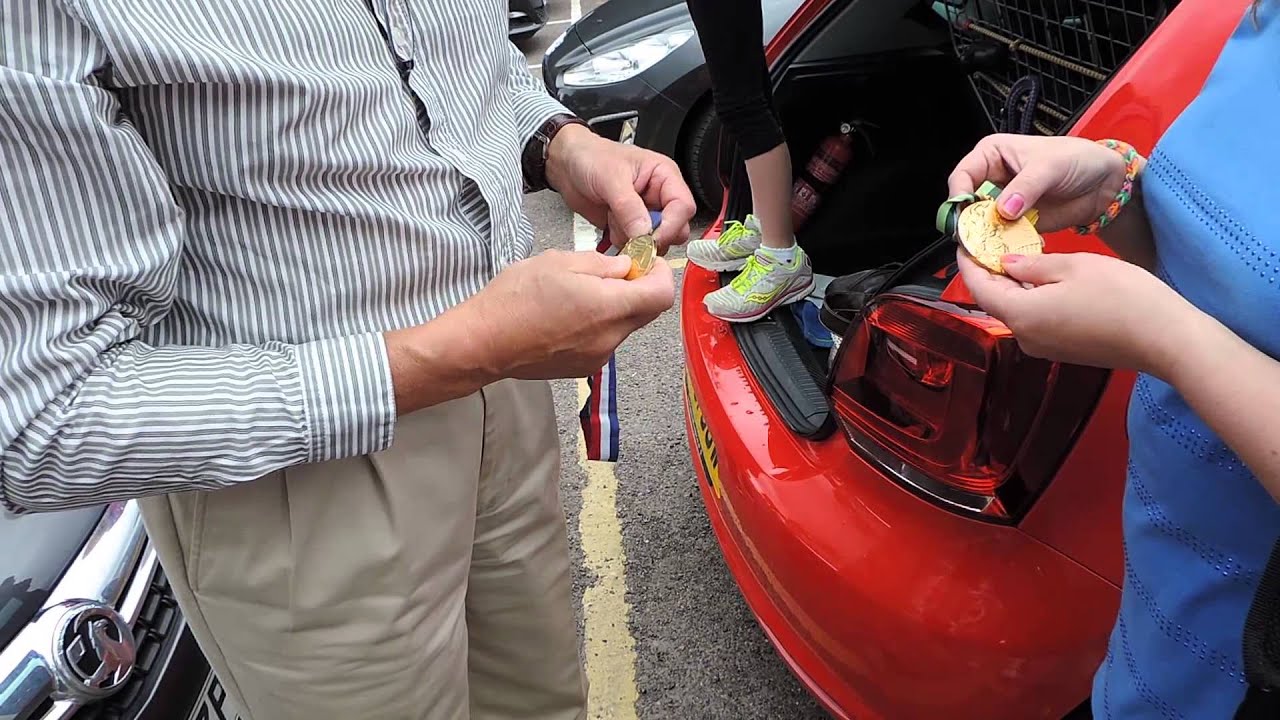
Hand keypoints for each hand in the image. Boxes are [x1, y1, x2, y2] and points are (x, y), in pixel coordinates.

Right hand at [457, 249, 675, 379]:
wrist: (483, 343)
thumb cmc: (514, 300)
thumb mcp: (559, 262)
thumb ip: (602, 264)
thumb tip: (625, 268)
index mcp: (608, 307)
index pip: (662, 294)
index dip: (660, 274)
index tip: (646, 262)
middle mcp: (610, 337)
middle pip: (647, 312)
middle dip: (639, 288)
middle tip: (614, 272)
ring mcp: (598, 356)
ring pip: (625, 326)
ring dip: (615, 307)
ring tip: (580, 294)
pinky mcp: (584, 368)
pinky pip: (605, 341)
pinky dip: (599, 325)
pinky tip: (568, 315)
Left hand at [546, 124, 695, 252]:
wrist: (567, 165)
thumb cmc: (591, 157)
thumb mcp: (611, 178)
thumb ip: (628, 207)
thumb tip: (644, 233)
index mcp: (663, 176)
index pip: (683, 206)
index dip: (671, 225)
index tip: (652, 238)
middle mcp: (658, 196)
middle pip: (675, 228)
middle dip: (654, 237)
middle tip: (634, 235)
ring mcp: (644, 213)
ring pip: (655, 241)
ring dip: (635, 240)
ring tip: (615, 221)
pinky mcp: (630, 226)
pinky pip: (636, 245)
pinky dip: (622, 242)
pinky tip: (610, 224)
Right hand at [948, 134, 1135, 231]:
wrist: (1105, 184)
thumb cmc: (1078, 160)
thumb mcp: (1050, 166)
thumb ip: (1025, 187)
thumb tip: (1003, 209)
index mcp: (991, 155)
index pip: (962, 175)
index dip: (959, 195)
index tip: (964, 213)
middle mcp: (992, 179)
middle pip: (966, 203)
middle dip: (969, 220)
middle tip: (974, 235)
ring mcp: (1002, 203)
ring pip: (980, 223)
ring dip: (984, 236)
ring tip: (991, 244)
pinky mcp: (1014, 223)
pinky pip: (999, 236)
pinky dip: (1001, 244)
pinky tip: (1007, 248)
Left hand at [955, 248, 1198, 377]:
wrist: (1166, 339)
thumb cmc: (1123, 298)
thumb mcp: (1073, 266)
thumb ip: (1032, 265)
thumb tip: (1006, 264)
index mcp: (1020, 315)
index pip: (978, 287)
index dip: (969, 262)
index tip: (965, 241)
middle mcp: (1025, 337)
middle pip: (995, 300)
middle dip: (989, 271)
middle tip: (991, 242)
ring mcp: (1044, 347)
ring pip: (1016, 310)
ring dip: (1012, 285)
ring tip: (1015, 255)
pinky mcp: (1062, 350)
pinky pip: (1036, 320)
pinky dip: (1031, 298)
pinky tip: (1041, 280)